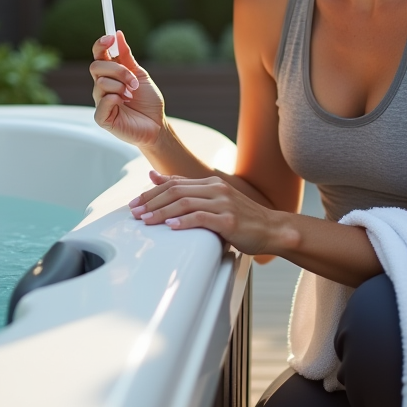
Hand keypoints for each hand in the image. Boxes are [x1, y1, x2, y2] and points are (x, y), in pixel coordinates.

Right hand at [91, 31, 165, 147]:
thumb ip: (127, 57)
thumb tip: (118, 35)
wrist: (157, 124)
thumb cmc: (148, 102)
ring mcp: (100, 102)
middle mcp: (102, 87)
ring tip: (132, 96)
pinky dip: (115, 99)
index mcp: (110, 75)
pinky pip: (102, 102)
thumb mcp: (140, 74)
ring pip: (101, 83)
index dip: (100, 45)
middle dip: (118, 70)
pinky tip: (124, 104)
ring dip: (122, 87)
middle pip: (96, 67)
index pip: (98, 56)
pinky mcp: (102, 118)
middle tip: (133, 81)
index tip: (110, 38)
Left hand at [128, 169, 279, 255]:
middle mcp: (216, 189)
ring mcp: (223, 204)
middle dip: (151, 202)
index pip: (174, 183)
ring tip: (146, 220)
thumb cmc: (242, 219)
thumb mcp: (213, 200)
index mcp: (211, 183)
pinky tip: (171, 227)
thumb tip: (154, 177)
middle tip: (134, 212)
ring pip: (185, 203)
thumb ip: (186, 189)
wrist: (272, 229)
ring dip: (161, 212)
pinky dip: (183, 222)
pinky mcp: (229, 221)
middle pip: (176, 191)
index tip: (135, 202)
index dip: (151, 192)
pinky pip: (202, 218)